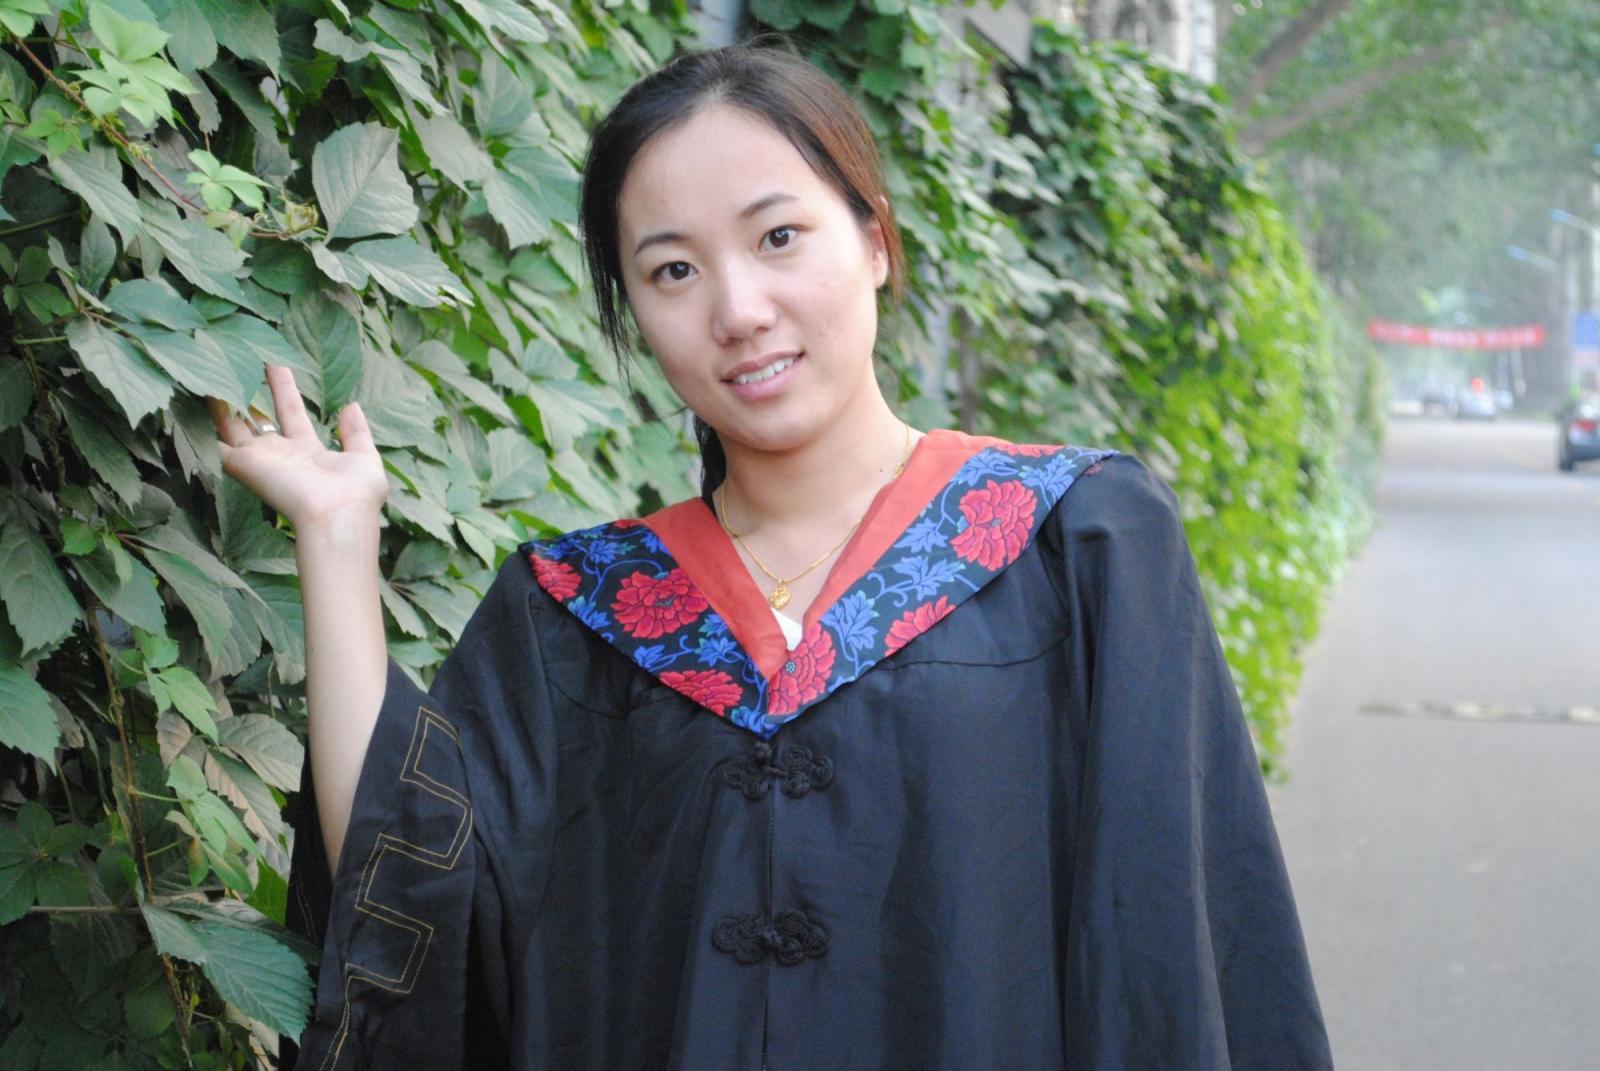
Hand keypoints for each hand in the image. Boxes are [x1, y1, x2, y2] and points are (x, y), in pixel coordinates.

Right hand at [209, 364, 387, 529]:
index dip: (283, 389)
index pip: (291, 412)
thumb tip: (351, 405)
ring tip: (208, 375)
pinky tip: (195, 400)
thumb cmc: (356, 493)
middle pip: (259, 417)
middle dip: (248, 390)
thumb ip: (356, 433)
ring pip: (232, 427)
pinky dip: (203, 425)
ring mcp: (260, 459)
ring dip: (221, 404)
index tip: (276, 363)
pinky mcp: (243, 465)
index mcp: (309, 451)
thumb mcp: (365, 458)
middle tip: (238, 361)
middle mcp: (280, 454)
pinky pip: (216, 444)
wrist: (337, 515)